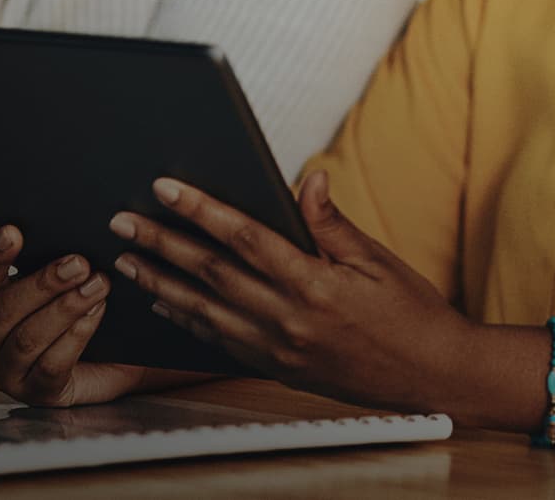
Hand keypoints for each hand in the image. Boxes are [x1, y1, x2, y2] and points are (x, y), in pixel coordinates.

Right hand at [0, 220, 147, 405]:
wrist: (101, 358)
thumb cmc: (61, 308)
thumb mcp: (40, 275)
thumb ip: (9, 250)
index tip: (14, 231)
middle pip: (4, 311)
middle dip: (43, 284)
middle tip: (79, 262)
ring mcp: (6, 373)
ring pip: (28, 339)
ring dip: (66, 308)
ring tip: (98, 284)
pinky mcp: (36, 394)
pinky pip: (52, 365)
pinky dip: (75, 336)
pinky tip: (96, 313)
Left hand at [111, 171, 474, 410]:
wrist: (433, 376)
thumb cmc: (412, 313)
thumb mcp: (377, 259)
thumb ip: (332, 222)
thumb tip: (307, 177)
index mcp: (314, 284)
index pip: (244, 237)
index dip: (200, 209)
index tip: (165, 187)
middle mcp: (288, 319)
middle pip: (211, 274)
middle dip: (161, 244)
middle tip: (121, 222)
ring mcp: (278, 350)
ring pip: (204, 312)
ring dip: (160, 284)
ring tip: (127, 261)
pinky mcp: (278, 368)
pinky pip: (220, 342)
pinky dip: (187, 321)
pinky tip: (164, 304)